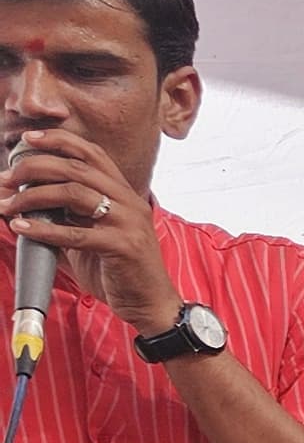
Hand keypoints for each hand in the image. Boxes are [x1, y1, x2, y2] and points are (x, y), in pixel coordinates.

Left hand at [0, 119, 177, 331]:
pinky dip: (44, 229)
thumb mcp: (84, 237)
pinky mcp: (123, 247)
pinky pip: (76, 233)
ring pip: (74, 193)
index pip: (91, 153)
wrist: (149, 303)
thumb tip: (13, 203)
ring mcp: (128, 223)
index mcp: (122, 193)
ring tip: (9, 205)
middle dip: (34, 167)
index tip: (27, 140)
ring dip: (33, 196)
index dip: (58, 140)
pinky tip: (22, 228)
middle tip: (6, 179)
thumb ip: (56, 219)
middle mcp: (128, 201)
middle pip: (76, 167)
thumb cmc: (116, 270)